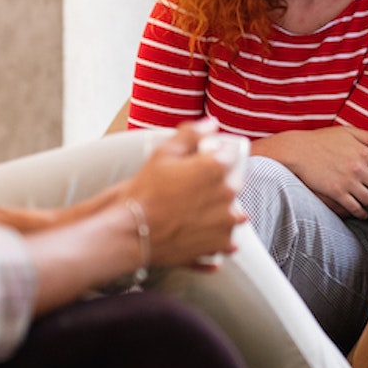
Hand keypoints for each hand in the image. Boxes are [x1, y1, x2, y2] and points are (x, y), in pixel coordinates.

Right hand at [124, 123, 244, 265]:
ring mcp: (226, 221)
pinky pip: (229, 238)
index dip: (218, 156)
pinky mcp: (221, 243)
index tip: (207, 162)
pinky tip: (202, 233)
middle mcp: (227, 193)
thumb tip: (210, 124)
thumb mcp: (163, 154)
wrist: (132, 232)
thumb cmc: (145, 192)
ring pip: (234, 212)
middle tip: (197, 189)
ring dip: (222, 212)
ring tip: (197, 214)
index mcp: (216, 168)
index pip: (232, 154)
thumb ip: (190, 134)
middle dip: (219, 184)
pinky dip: (219, 237)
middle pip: (234, 183)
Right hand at [252, 125, 367, 218]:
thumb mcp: (348, 132)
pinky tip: (362, 212)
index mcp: (363, 152)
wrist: (297, 151)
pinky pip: (355, 208)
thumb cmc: (320, 140)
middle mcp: (358, 168)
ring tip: (367, 198)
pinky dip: (361, 212)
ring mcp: (348, 182)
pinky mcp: (336, 194)